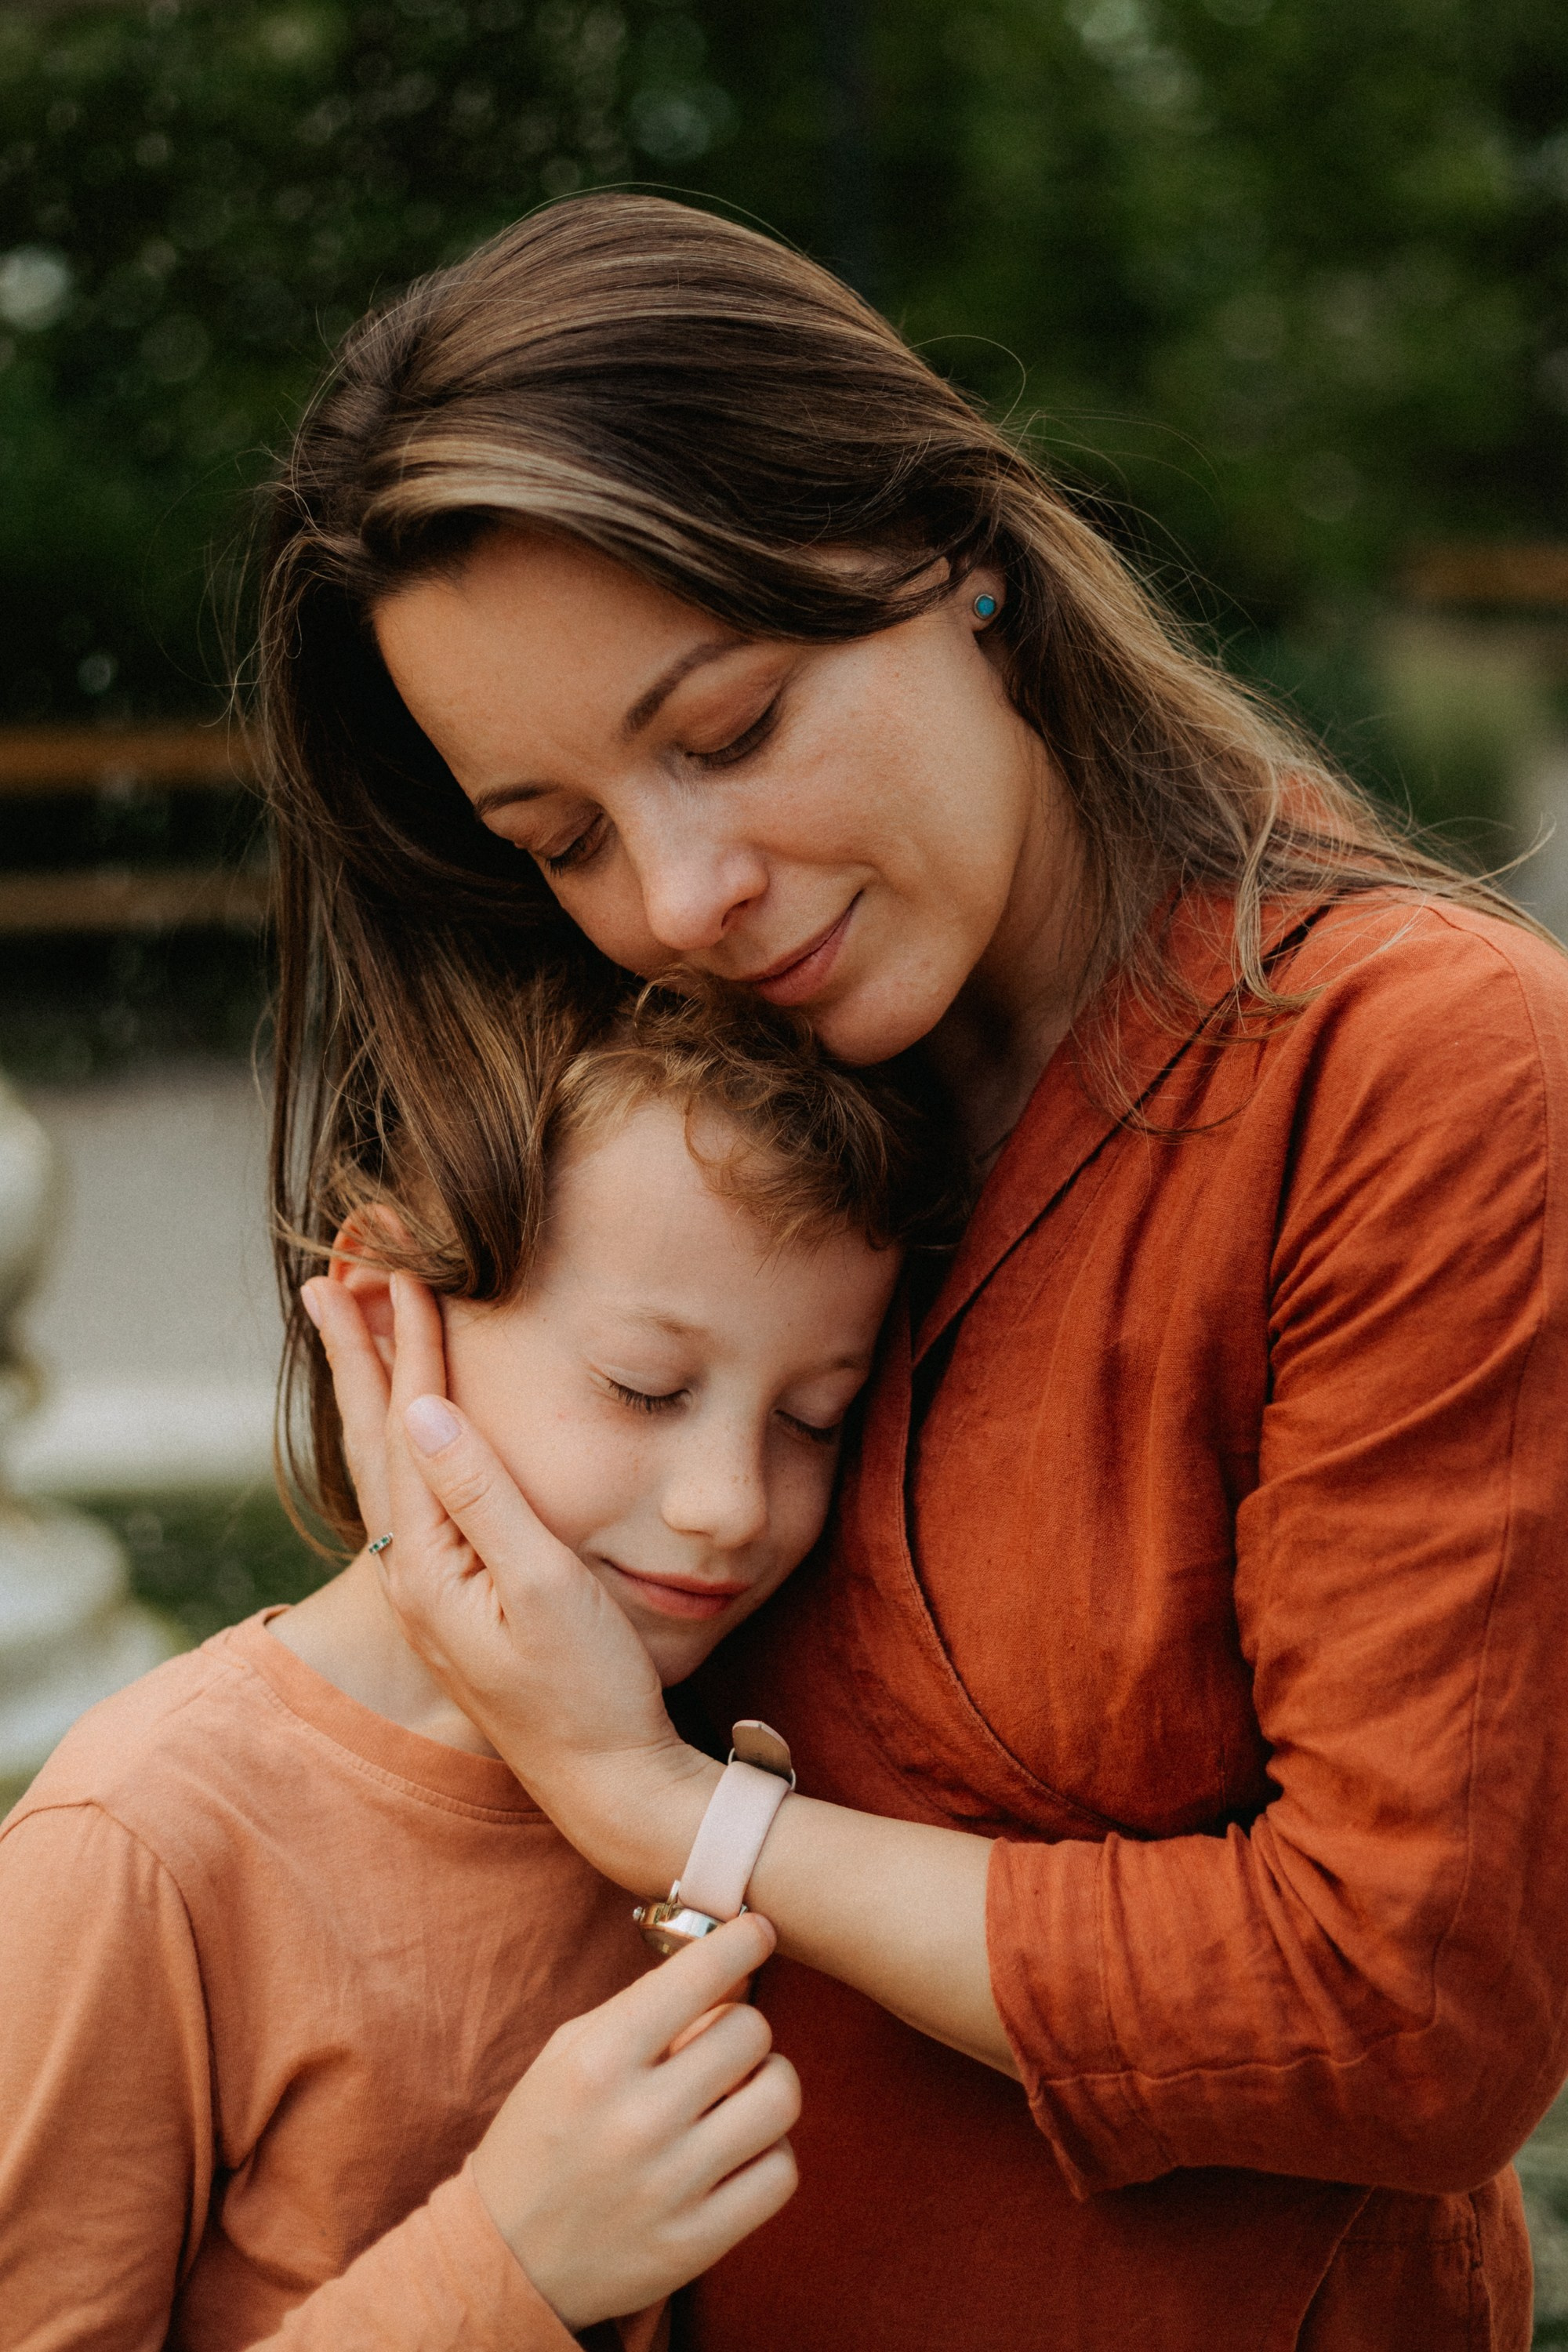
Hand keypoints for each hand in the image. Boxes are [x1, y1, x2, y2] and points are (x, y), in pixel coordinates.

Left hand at [310, 1270, 711, 1872]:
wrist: (611, 1784)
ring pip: (394, 1466)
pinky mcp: (465, 1599)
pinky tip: (420, 1428)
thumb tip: (426, 1410)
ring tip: (355, 1334)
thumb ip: (484, 1498)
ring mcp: (436, 1590)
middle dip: (359, 1357)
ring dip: (377, 1391)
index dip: (409, 1345)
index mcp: (427, 1564)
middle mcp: (415, 1575)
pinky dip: (411, 1440)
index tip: (409, 1272)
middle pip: (379, 1441)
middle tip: (331, 1282)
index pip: (411, 1427)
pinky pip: (421, 1494)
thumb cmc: (591, 1690)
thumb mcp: (543, 1587)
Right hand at [471, 1914, 798, 2330]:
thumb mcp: (568, 2053)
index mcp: (597, 2061)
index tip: (759, 1931)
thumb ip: (644, 2006)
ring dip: (768, 2083)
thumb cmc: (541, 2136)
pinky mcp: (697, 2242)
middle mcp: (637, 2119)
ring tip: (739, 2092)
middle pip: (751, 2031)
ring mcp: (670, 2186)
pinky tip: (739, 2149)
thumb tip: (729, 1969)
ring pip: (779, 2098)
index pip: (699, 1975)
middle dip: (742, 2025)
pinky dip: (769, 2152)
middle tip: (720, 2042)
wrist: (505, 2259)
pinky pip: (780, 2173)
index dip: (742, 1941)